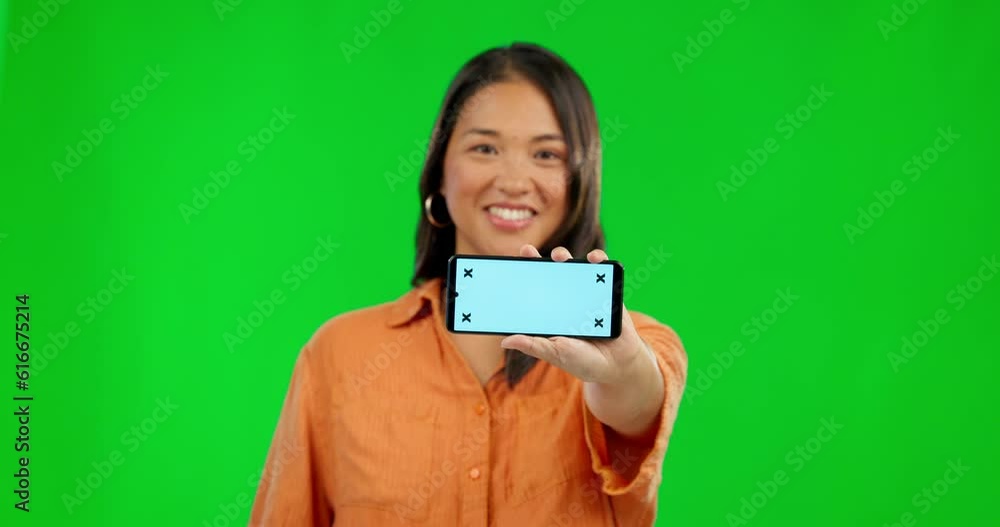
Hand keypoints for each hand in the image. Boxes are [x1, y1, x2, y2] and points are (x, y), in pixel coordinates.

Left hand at [499, 244, 651, 386]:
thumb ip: (533, 345)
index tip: (509, 263)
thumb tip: (505, 341)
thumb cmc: (583, 362)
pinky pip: (603, 271)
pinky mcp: (607, 291)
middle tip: (528, 252)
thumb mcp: (555, 353)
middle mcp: (566, 299)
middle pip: (550, 273)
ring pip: (573, 267)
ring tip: (559, 257)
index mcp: (552, 311)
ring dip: (563, 256)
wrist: (617, 366)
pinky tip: (594, 259)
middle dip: (537, 260)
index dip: (522, 274)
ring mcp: (586, 293)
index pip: (534, 288)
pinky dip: (599, 260)